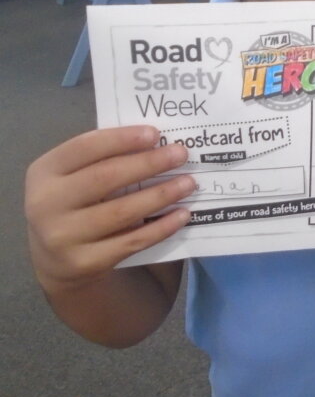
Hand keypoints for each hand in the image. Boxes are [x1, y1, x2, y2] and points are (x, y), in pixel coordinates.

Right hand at [26, 126, 192, 297]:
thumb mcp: (73, 177)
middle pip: (105, 178)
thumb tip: (157, 143)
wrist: (56, 259)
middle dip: (148, 163)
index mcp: (44, 172)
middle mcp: (46, 204)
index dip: (120, 139)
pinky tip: (183, 214)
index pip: (84, 148)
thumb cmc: (75, 202)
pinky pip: (132, 242)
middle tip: (180, 154)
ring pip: (121, 211)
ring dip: (161, 195)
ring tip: (188, 183)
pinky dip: (162, 227)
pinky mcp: (85, 262)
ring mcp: (63, 237)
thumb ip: (102, 158)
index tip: (155, 133)